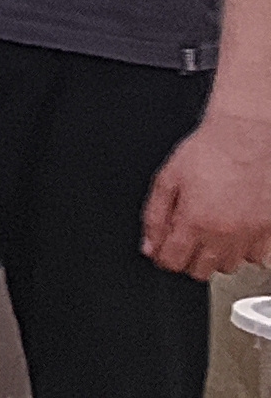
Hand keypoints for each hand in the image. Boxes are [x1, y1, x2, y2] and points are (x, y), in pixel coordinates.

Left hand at [145, 108, 270, 277]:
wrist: (248, 136)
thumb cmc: (211, 151)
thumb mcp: (168, 178)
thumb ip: (154, 216)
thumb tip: (149, 244)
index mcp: (196, 222)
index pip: (173, 262)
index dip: (163, 256)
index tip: (162, 249)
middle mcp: (226, 234)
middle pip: (201, 270)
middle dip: (187, 258)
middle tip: (185, 238)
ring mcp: (252, 235)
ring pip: (229, 267)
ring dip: (216, 256)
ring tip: (210, 233)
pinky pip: (257, 256)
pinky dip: (244, 250)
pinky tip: (235, 232)